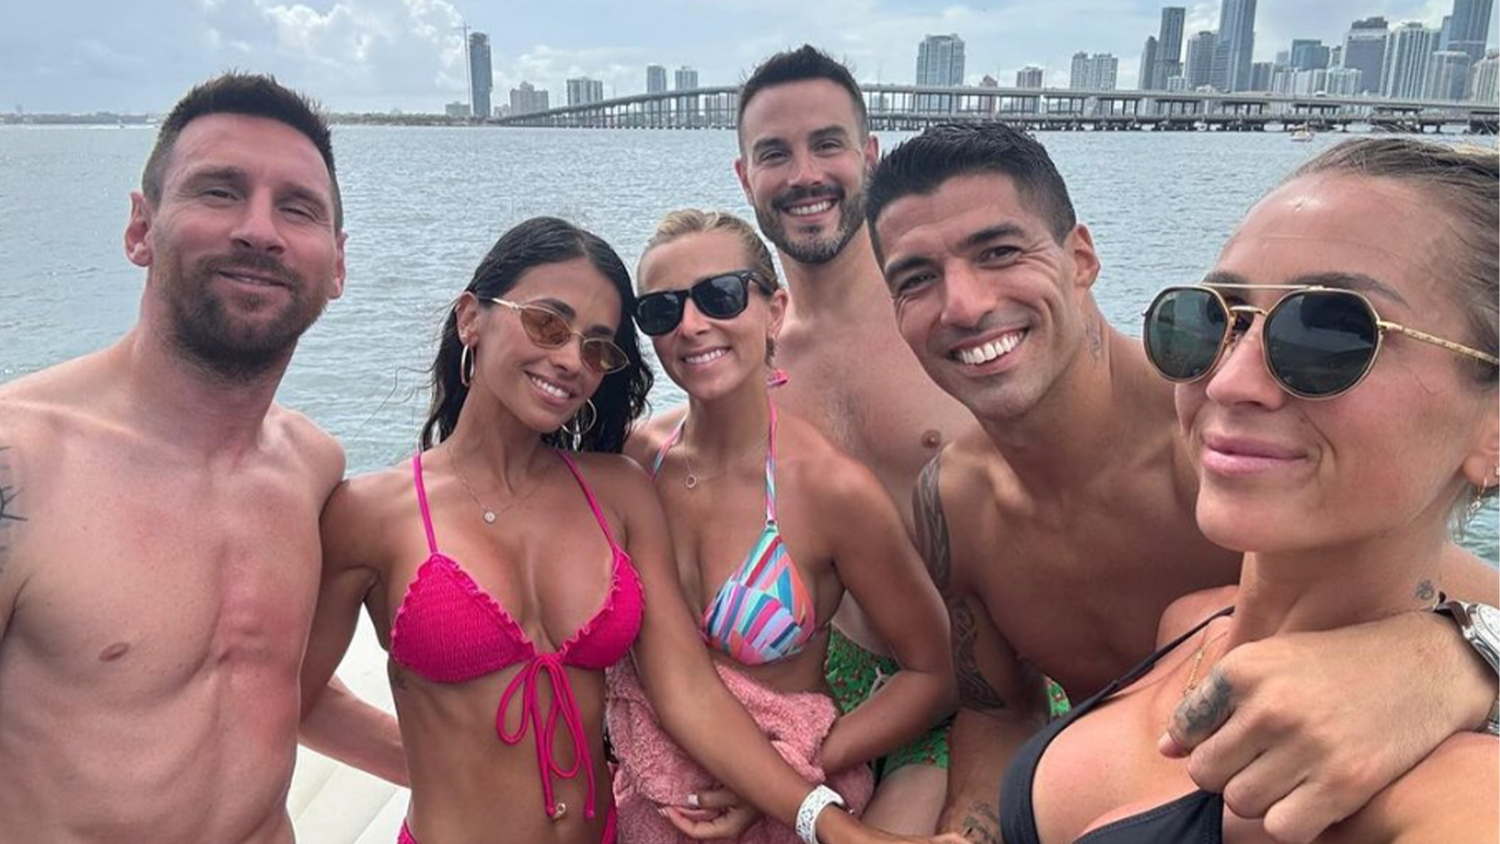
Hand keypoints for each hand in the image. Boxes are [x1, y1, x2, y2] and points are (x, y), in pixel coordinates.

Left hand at [662, 787, 760, 839]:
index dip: (679, 821)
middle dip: (680, 817)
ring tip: (672, 802)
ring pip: (703, 820)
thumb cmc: (758, 790)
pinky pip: (711, 812)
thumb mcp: (732, 794)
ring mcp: (731, 819)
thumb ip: (709, 798)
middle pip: (697, 828)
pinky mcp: (733, 810)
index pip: (696, 831)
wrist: (783, 789)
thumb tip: (690, 800)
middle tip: (662, 806)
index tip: (666, 808)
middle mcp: (728, 827)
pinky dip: (699, 806)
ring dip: (688, 811)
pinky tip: (691, 798)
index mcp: (728, 828)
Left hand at [1158, 612, 1494, 843]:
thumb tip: (1164, 748)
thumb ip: (1213, 701)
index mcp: (1244, 670)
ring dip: (1257, 799)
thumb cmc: (1335, 664)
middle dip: (1225, 774)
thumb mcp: (1269, 661)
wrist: (1421, 667)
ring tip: (1286, 776)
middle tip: (1259, 762)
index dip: (1200, 743)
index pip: (1185, 730)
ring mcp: (1307, 746)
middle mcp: (1270, 707)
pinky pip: (1282, 828)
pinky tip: (1308, 797)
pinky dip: (1289, 822)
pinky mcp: (1343, 783)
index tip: (1231, 741)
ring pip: (1240, 803)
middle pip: (1205, 774)